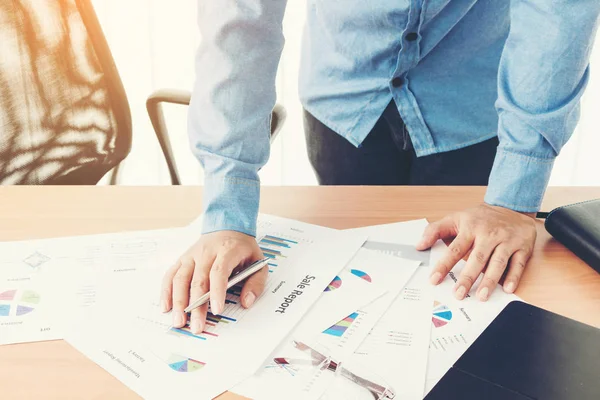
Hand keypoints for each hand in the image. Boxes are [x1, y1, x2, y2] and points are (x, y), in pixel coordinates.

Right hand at [161, 230, 265, 333]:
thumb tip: (246, 302)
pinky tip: (166, 307)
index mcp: (227, 251)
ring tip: (179, 321)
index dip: (217, 291)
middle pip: (198, 280)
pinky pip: (171, 275)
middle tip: (196, 326)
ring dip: (178, 301)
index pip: (219, 272)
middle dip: (196, 306)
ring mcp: (192, 255)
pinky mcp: (182, 259)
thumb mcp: (258, 262)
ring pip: (181, 278)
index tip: (217, 310)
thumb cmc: (243, 248)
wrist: (228, 226)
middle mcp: (206, 252)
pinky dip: (166, 291)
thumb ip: (256, 283)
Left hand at [416, 204, 536, 300]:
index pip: (455, 249)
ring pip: (498, 262)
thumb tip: (419, 245)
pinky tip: (506, 289)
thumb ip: (435, 231)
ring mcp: (506, 241)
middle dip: (467, 278)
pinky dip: (513, 277)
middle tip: (458, 294)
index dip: (444, 265)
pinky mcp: (522, 247)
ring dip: (489, 281)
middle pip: (477, 258)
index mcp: (470, 228)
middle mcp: (489, 234)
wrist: (511, 207)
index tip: (434, 279)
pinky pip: (518, 264)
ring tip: (481, 296)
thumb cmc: (480, 218)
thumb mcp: (455, 218)